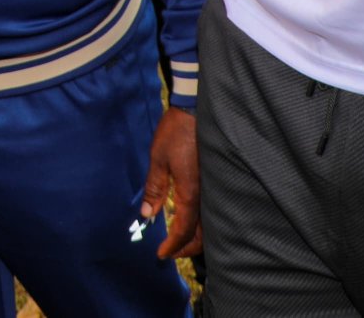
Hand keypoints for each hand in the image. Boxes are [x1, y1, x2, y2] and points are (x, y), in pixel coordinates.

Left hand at [140, 106, 201, 259]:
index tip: (160, 254)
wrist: (197, 109)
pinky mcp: (216, 181)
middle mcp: (207, 195)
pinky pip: (213, 211)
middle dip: (186, 247)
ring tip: (178, 240)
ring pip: (211, 225)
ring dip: (196, 238)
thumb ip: (154, 188)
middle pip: (203, 234)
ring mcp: (214, 188)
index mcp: (192, 192)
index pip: (185, 229)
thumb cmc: (176, 132)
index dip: (173, 245)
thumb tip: (147, 215)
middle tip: (168, 251)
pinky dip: (203, 224)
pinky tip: (191, 221)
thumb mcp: (158, 159)